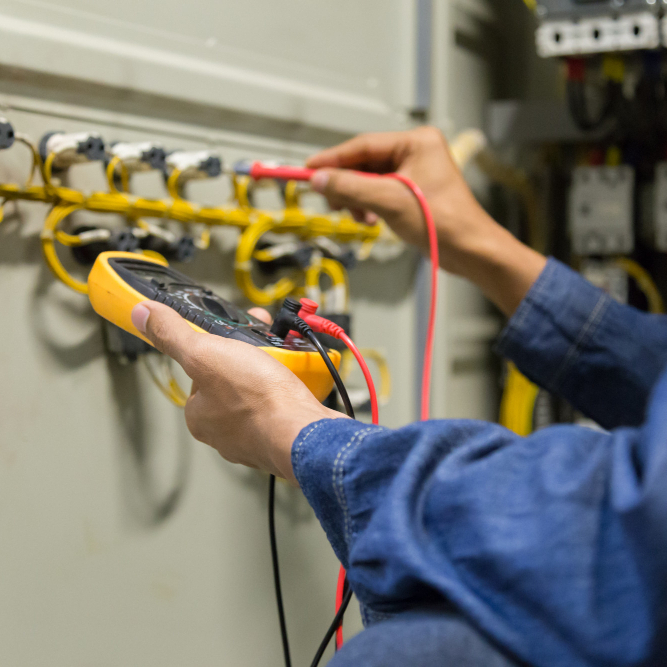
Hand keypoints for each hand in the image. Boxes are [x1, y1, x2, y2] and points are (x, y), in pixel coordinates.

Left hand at [131, 302, 340, 483]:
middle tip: (265, 346)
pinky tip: (298, 383)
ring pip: (260, 394)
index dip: (217, 348)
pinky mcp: (283, 436)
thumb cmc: (257, 401)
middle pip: (232, 381)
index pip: (200, 372)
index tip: (233, 336)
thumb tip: (143, 315)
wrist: (306, 433)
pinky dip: (290, 392)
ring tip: (284, 362)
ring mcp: (256, 436)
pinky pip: (283, 407)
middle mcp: (225, 431)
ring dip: (272, 372)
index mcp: (200, 415)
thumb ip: (173, 335)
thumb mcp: (205, 354)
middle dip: (249, 358)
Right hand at [307, 127, 545, 315]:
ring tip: (358, 216)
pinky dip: (369, 205)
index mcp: (417, 141)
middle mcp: (416, 152)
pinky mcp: (413, 192)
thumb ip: (351, 187)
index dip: (333, 159)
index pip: (364, 145)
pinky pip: (380, 193)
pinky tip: (371, 219)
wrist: (469, 250)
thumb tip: (319, 180)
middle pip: (365, 163)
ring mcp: (415, 172)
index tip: (309, 169)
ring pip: (370, 180)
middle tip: (332, 200)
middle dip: (348, 184)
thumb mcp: (389, 200)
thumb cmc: (442, 221)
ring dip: (358, 198)